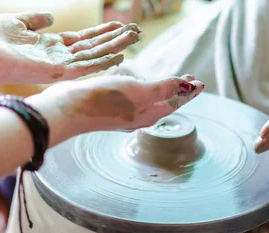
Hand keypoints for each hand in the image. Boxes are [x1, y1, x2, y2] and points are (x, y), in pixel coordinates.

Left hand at [0, 12, 140, 87]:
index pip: (83, 39)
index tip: (120, 25)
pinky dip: (102, 62)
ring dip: (115, 47)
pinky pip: (84, 68)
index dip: (102, 32)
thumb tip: (50, 18)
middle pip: (94, 47)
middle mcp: (58, 57)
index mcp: (50, 46)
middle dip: (115, 39)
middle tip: (136, 32)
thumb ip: (35, 20)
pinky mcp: (55, 71)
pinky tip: (119, 57)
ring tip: (134, 38)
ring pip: (94, 56)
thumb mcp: (16, 22)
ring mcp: (58, 65)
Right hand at [27, 74, 204, 143]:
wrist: (68, 110)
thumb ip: (163, 89)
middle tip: (187, 81)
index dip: (188, 91)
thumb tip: (187, 87)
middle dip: (176, 92)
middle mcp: (138, 116)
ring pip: (147, 101)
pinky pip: (129, 97)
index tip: (200, 84)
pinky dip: (137, 88)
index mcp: (150, 114)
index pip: (176, 101)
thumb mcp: (139, 92)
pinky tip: (132, 83)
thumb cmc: (105, 101)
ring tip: (165, 83)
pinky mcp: (108, 106)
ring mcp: (123, 113)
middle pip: (163, 102)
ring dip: (158, 91)